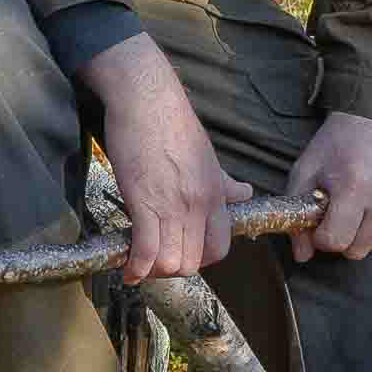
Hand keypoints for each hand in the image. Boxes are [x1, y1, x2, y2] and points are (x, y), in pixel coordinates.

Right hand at [80, 33, 253, 281]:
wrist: (146, 99)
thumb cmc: (171, 122)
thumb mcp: (206, 155)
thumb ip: (225, 182)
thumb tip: (244, 193)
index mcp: (215, 194)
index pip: (220, 248)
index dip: (200, 260)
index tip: (182, 255)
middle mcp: (198, 204)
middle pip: (193, 262)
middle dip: (173, 270)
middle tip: (156, 262)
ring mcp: (172, 205)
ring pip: (171, 262)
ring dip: (153, 271)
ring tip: (139, 265)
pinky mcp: (143, 202)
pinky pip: (145, 249)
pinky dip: (135, 266)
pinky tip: (127, 268)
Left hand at [283, 111, 371, 263]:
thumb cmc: (336, 146)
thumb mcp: (306, 170)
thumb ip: (297, 213)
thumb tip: (301, 257)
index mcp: (354, 186)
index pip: (336, 241)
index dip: (323, 237)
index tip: (322, 223)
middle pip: (359, 249)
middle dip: (344, 237)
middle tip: (342, 213)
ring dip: (366, 232)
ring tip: (362, 203)